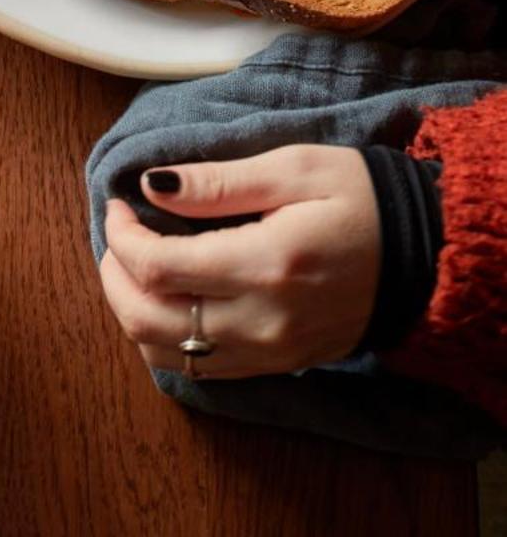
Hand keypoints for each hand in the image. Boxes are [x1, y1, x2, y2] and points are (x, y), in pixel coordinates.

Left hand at [99, 146, 380, 379]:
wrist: (422, 256)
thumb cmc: (359, 198)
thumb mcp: (293, 168)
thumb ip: (218, 183)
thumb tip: (151, 186)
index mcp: (266, 264)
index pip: (159, 268)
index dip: (121, 236)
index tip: (118, 203)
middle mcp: (262, 321)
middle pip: (149, 320)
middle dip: (114, 276)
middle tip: (117, 234)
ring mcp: (269, 352)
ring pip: (166, 354)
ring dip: (133, 310)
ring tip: (135, 264)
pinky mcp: (277, 365)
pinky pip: (199, 368)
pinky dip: (165, 337)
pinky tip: (168, 298)